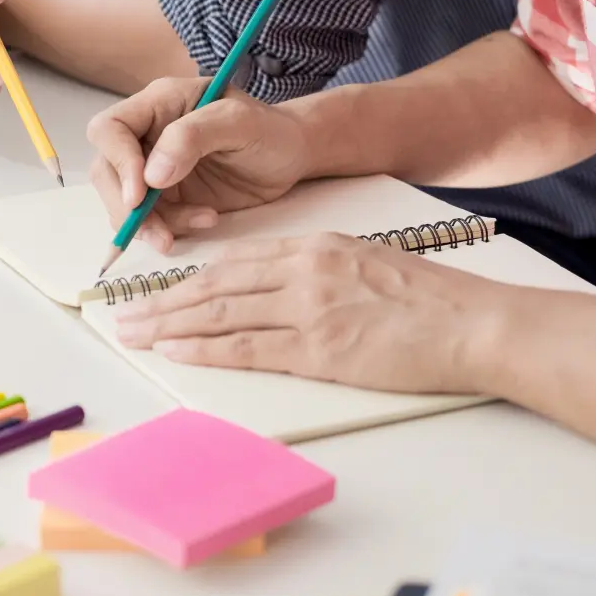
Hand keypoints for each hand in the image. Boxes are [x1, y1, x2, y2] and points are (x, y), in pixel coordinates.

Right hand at [86, 76, 312, 251]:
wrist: (292, 156)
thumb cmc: (270, 129)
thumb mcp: (240, 122)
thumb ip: (194, 136)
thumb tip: (152, 174)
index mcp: (159, 103)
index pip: (110, 129)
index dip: (119, 163)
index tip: (142, 195)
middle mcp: (148, 135)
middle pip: (107, 172)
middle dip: (126, 206)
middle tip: (159, 232)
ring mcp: (154, 169)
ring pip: (124, 202)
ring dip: (150, 224)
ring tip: (199, 223)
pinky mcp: (168, 198)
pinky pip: (151, 220)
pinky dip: (172, 229)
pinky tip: (208, 220)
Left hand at [114, 233, 509, 393]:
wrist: (473, 321)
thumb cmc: (429, 298)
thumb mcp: (367, 262)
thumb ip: (319, 270)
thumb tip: (280, 288)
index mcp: (316, 246)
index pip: (237, 259)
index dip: (192, 276)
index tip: (162, 288)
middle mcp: (303, 270)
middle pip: (216, 284)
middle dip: (163, 299)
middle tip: (123, 312)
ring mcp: (308, 308)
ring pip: (220, 313)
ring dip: (169, 323)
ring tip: (133, 333)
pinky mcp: (319, 350)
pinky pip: (248, 347)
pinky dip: (205, 348)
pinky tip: (175, 349)